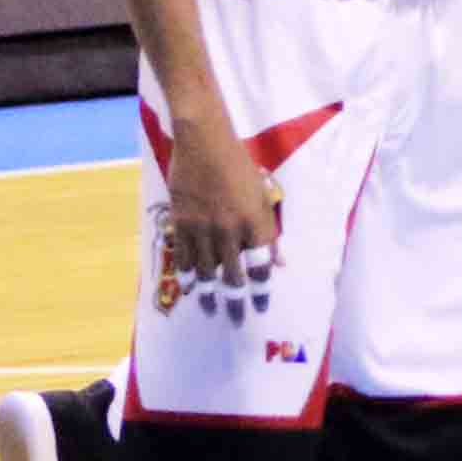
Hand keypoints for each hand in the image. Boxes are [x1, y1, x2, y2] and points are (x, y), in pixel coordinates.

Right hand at [161, 105, 280, 321]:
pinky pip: (184, 255)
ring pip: (206, 269)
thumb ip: (268, 230)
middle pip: (233, 274)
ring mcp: (203, 227)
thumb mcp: (263, 194)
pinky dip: (187, 273)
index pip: (260, 264)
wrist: (204, 142)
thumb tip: (280, 262)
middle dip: (236, 299)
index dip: (262, 288)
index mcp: (254, 220)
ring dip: (209, 291)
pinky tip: (189, 286)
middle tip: (237, 319)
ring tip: (210, 308)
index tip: (262, 305)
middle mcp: (229, 228)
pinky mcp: (181, 221)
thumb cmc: (239, 164)